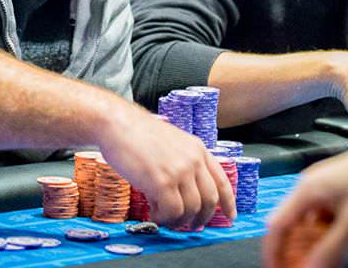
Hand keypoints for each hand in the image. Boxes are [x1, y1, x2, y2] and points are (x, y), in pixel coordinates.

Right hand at [97, 106, 235, 229]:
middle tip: (189, 225)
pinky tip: (152, 211)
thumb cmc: (135, 133)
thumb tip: (187, 189)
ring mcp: (179, 171)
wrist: (117, 123)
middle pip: (210, 200)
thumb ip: (183, 161)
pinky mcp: (162, 182)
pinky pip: (172, 212)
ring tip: (163, 217)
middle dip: (201, 218)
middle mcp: (193, 160)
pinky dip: (163, 218)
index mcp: (197, 149)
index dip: (229, 202)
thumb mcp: (171, 142)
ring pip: (191, 210)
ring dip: (178, 220)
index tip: (230, 216)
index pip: (222, 181)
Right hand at [263, 148, 347, 267]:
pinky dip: (320, 232)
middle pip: (290, 223)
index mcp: (305, 191)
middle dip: (292, 248)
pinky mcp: (333, 186)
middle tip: (298, 267)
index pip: (277, 224)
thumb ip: (330, 249)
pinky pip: (319, 213)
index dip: (273, 250)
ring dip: (307, 242)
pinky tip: (331, 244)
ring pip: (305, 219)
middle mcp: (307, 186)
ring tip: (314, 260)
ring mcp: (320, 185)